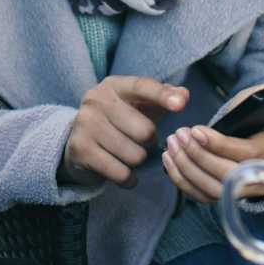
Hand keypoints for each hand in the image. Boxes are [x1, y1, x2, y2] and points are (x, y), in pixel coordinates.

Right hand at [59, 76, 188, 188]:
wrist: (79, 140)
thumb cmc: (121, 119)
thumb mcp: (141, 104)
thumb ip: (164, 97)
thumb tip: (184, 95)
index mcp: (114, 86)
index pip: (142, 87)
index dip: (162, 96)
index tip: (180, 105)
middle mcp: (96, 100)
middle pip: (144, 131)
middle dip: (150, 141)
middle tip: (140, 139)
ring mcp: (86, 124)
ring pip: (135, 155)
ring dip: (138, 160)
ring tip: (128, 153)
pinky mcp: (81, 149)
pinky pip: (121, 173)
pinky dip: (129, 178)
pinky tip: (124, 173)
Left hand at [162, 81, 263, 202]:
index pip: (244, 154)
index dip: (218, 144)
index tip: (195, 130)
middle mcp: (262, 178)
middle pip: (225, 175)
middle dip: (197, 155)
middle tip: (177, 136)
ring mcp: (245, 191)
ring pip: (212, 189)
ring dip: (186, 169)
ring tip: (170, 145)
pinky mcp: (228, 197)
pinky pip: (203, 197)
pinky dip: (183, 182)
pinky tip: (170, 161)